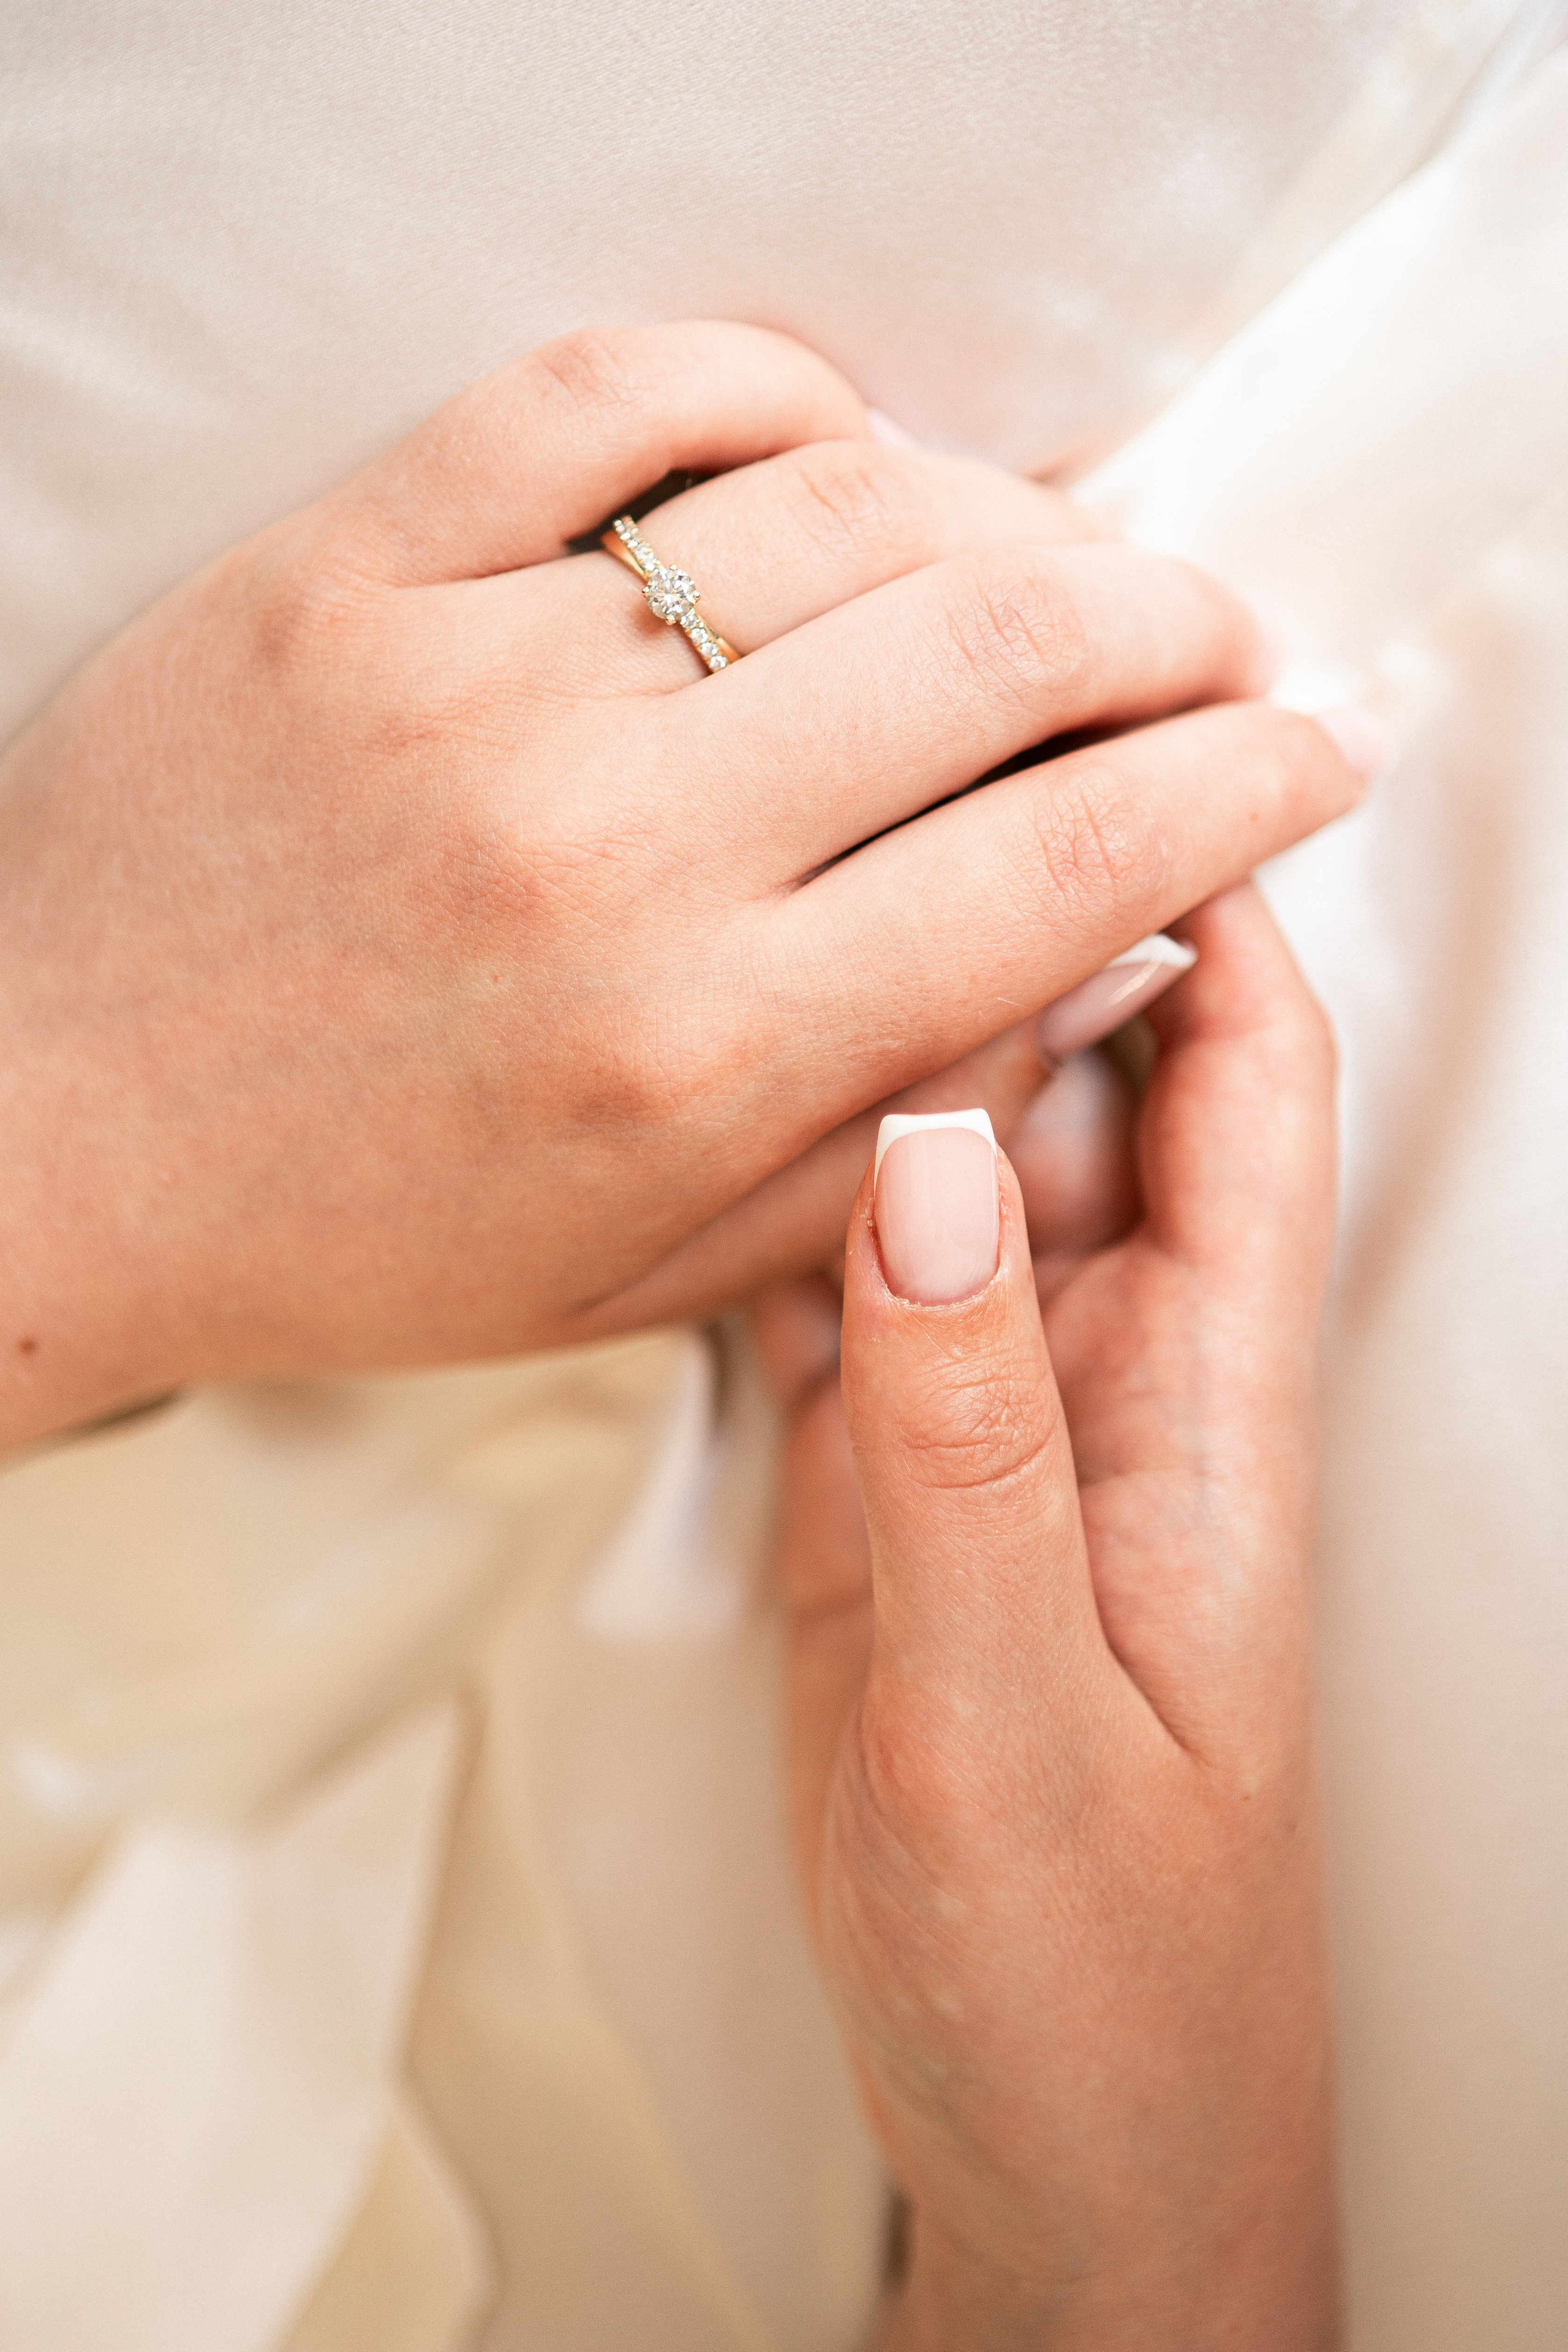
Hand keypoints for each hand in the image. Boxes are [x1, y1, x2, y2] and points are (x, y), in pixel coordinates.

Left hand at [0, 319, 1362, 1447]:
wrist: (40, 1147)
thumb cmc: (346, 1229)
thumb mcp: (646, 1266)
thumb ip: (890, 1131)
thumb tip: (1093, 964)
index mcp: (705, 1049)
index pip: (1073, 861)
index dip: (1239, 788)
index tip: (1301, 753)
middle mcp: (615, 851)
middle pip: (1002, 642)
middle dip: (1169, 622)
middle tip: (1208, 638)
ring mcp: (474, 682)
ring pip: (842, 500)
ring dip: (1001, 510)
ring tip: (1039, 558)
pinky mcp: (349, 571)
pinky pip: (608, 393)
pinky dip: (761, 385)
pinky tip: (823, 443)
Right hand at [755, 886, 1338, 2348]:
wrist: (1053, 2145)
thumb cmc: (1097, 1972)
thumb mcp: (1016, 1713)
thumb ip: (964, 1445)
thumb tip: (914, 1166)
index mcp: (1205, 1405)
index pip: (1240, 1091)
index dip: (1201, 915)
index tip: (1113, 751)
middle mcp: (1110, 1378)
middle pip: (1083, 1094)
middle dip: (1012, 934)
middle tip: (870, 786)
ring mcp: (991, 1425)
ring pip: (950, 1175)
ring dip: (885, 1052)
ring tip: (765, 908)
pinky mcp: (890, 1491)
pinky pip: (838, 1294)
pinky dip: (780, 1203)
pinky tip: (701, 1120)